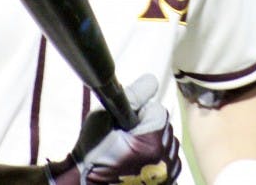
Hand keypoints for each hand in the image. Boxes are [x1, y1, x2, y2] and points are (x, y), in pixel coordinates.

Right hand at [47, 74, 180, 184]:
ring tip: (133, 150)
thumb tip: (152, 80)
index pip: (158, 111)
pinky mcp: (166, 183)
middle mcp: (164, 162)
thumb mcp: (104, 118)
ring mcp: (166, 175)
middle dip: (149, 127)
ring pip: (170, 144)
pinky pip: (171, 162)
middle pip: (165, 127)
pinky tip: (142, 162)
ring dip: (156, 142)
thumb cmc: (91, 152)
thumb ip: (132, 96)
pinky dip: (160, 158)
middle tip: (127, 136)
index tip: (126, 123)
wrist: (84, 183)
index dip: (140, 113)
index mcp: (152, 144)